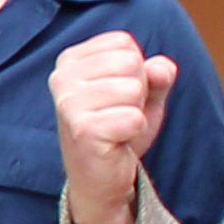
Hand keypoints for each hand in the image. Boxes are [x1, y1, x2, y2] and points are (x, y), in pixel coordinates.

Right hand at [51, 30, 176, 223]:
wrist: (101, 180)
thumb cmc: (118, 131)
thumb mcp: (144, 95)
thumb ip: (157, 73)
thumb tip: (161, 68)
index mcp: (71, 61)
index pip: (124, 43)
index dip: (135, 70)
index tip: (117, 96)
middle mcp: (62, 77)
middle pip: (131, 62)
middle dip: (138, 91)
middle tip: (119, 115)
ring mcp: (69, 103)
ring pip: (134, 88)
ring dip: (136, 113)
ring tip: (117, 129)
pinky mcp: (83, 130)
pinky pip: (134, 117)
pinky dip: (135, 131)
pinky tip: (117, 142)